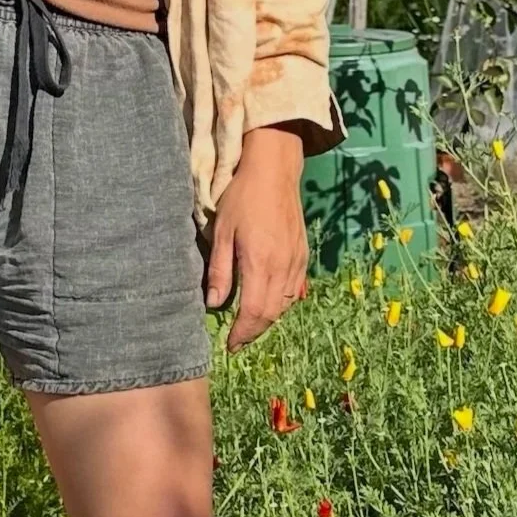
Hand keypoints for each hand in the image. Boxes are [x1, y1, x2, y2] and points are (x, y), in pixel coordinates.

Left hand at [205, 124, 309, 352]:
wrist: (274, 170)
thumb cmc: (242, 197)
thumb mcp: (222, 232)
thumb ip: (219, 270)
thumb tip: (214, 304)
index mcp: (260, 264)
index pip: (252, 312)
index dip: (242, 333)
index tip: (230, 346)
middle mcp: (283, 267)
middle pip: (270, 314)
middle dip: (254, 332)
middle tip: (238, 342)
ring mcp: (297, 261)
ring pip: (285, 305)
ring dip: (268, 321)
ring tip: (251, 328)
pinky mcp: (303, 254)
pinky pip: (295, 290)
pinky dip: (282, 304)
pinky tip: (270, 306)